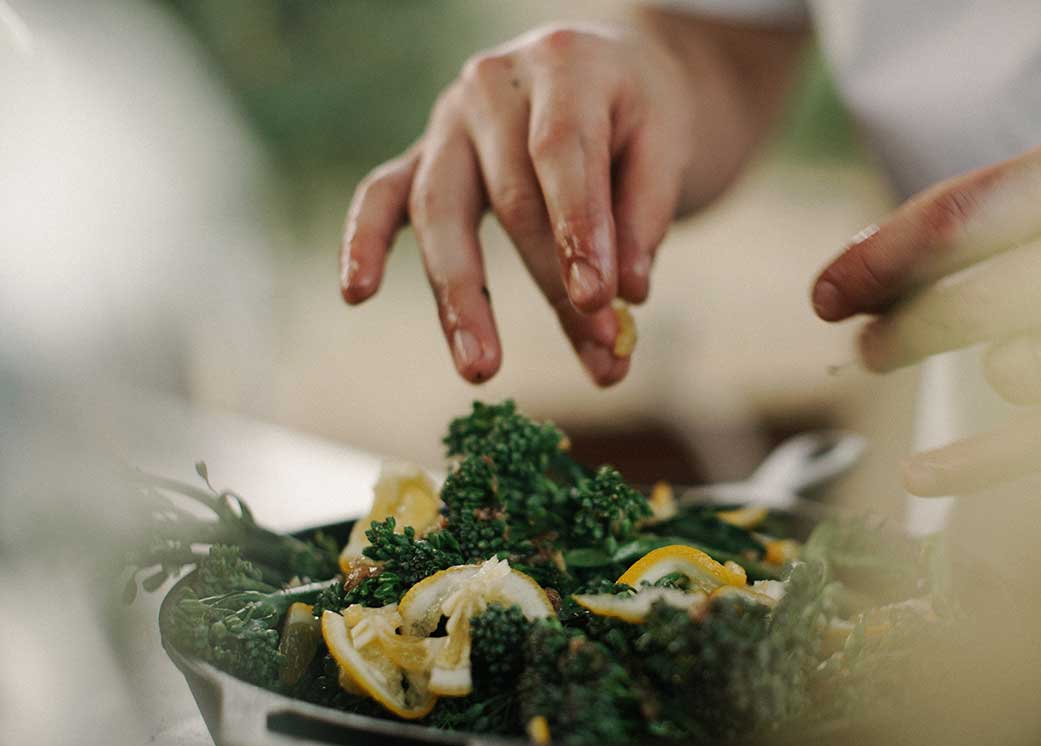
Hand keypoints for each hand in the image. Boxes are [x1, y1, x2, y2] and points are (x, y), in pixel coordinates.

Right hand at [338, 23, 693, 385]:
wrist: (606, 69)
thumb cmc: (638, 113)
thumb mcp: (667, 144)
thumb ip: (644, 219)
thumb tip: (626, 298)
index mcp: (563, 65)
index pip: (562, 153)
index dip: (578, 231)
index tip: (600, 301)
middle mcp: (493, 87)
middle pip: (511, 197)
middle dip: (553, 285)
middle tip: (599, 354)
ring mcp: (447, 119)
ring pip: (440, 209)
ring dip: (461, 295)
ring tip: (480, 368)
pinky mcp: (423, 154)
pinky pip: (381, 194)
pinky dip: (365, 241)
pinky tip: (356, 293)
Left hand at [811, 133, 1040, 495]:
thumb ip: (980, 213)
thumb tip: (851, 268)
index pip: (953, 220)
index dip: (875, 262)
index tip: (825, 294)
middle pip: (967, 301)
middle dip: (897, 330)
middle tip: (865, 347)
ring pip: (1013, 368)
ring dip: (976, 373)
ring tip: (965, 362)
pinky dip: (976, 465)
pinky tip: (920, 474)